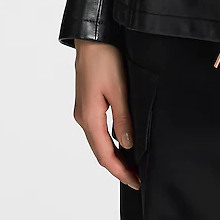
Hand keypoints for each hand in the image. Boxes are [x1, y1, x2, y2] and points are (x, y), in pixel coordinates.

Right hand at [72, 40, 139, 188]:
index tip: (136, 181)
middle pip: (100, 151)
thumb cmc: (104, 58)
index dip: (120, 171)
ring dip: (114, 155)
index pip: (105, 155)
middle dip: (118, 167)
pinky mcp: (87, 102)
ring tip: (132, 165)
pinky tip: (121, 142)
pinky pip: (98, 129)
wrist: (91, 37)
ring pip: (99, 141)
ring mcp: (83, 110)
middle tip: (137, 178)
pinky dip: (109, 141)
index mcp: (90, 117)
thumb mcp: (119, 88)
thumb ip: (123, 118)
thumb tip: (127, 144)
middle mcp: (83, 117)